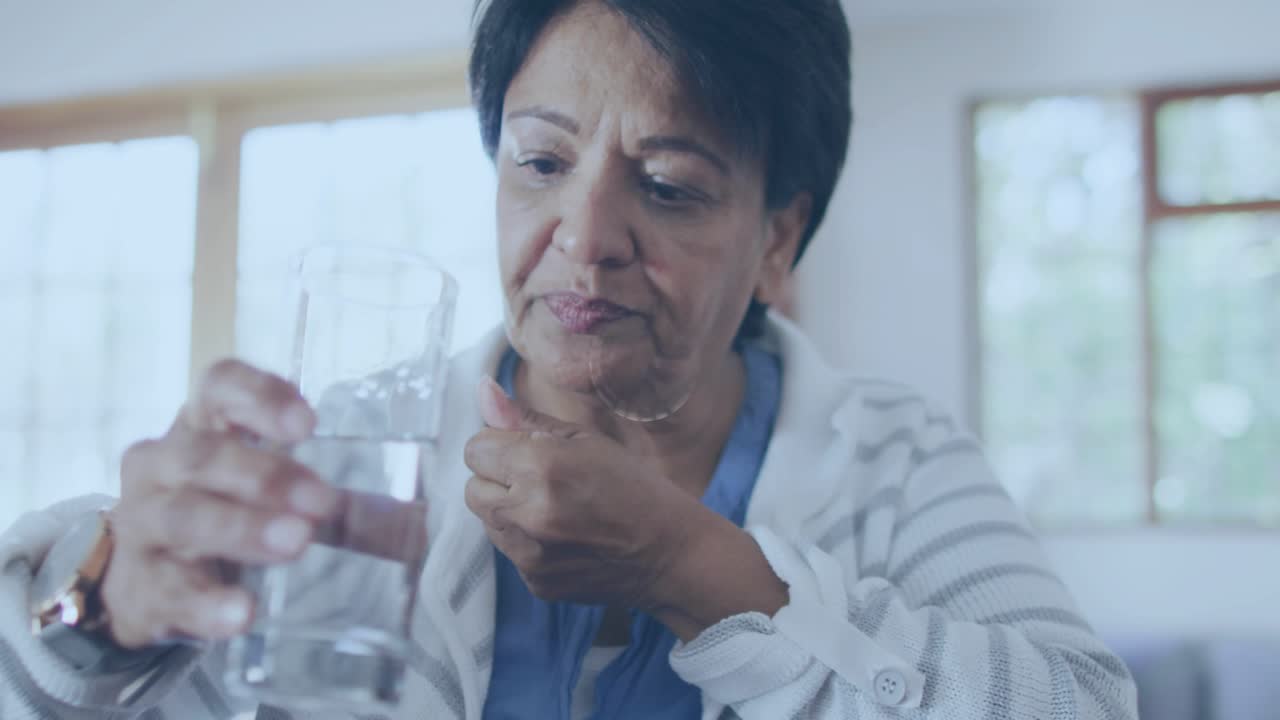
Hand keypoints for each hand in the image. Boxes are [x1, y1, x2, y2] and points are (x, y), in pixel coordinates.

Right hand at [101, 360, 339, 647]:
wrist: (135, 581)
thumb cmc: (218, 513)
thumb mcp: (267, 494)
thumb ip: (337, 502)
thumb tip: (422, 518)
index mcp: (199, 425)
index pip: (219, 387)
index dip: (260, 396)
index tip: (308, 424)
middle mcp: (160, 465)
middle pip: (202, 455)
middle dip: (265, 475)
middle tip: (322, 501)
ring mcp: (140, 525)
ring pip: (182, 516)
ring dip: (241, 528)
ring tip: (296, 542)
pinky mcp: (138, 587)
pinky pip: (169, 590)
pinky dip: (207, 602)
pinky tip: (242, 611)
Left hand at [463, 378, 697, 609]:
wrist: (669, 553)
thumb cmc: (634, 488)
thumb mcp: (586, 440)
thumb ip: (526, 419)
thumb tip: (483, 390)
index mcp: (540, 467)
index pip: (476, 449)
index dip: (501, 444)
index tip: (531, 449)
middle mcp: (526, 514)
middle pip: (473, 487)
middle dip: (499, 478)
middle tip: (544, 478)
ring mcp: (528, 554)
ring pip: (487, 521)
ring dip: (509, 509)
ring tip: (556, 507)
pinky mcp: (533, 582)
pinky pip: (508, 551)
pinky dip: (527, 540)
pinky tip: (565, 536)